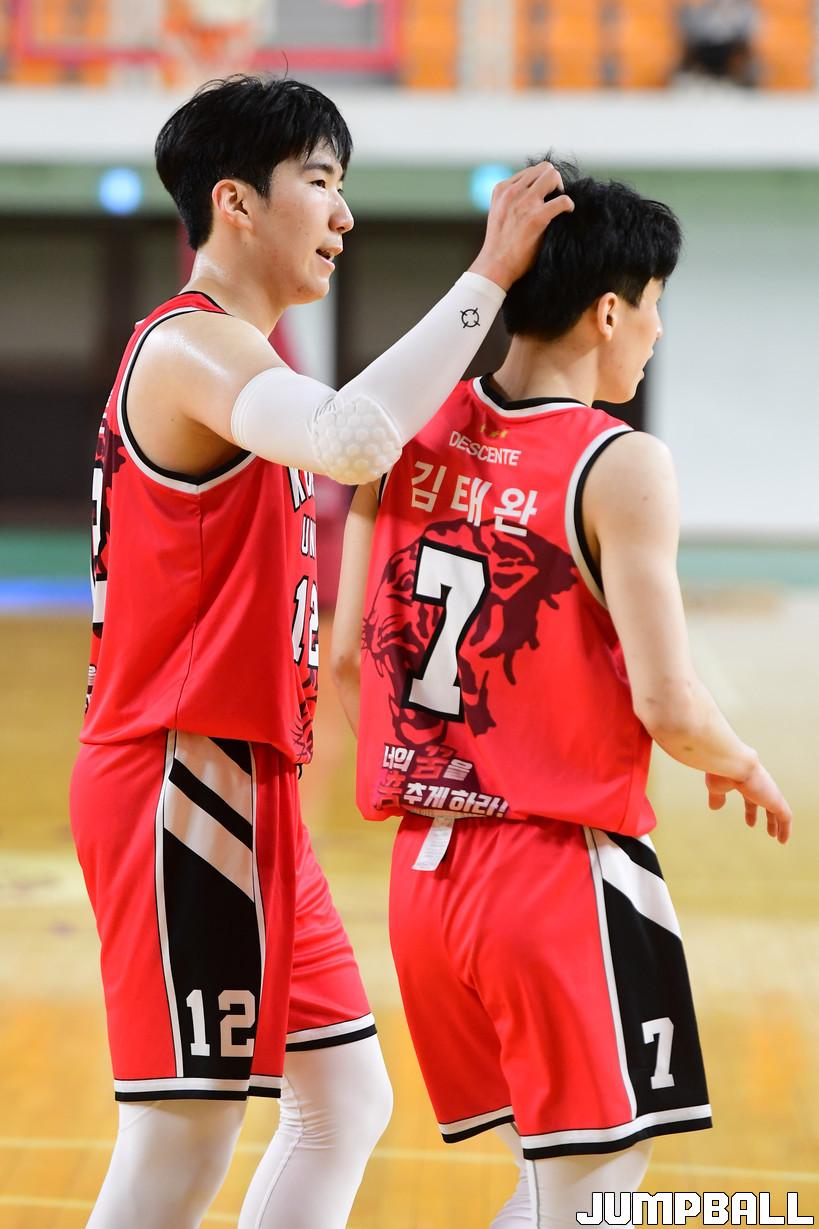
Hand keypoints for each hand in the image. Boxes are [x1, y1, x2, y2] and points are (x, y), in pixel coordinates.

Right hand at [470, 161, 573, 290]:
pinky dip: (568, 205)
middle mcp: (512, 192)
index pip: (530, 171)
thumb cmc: (499, 244)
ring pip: (553, 176)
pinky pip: (562, 200)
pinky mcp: (536, 217)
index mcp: (502, 189)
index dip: (540, 182)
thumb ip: (510, 200)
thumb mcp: (498, 213)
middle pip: (544, 168)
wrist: (495, 265)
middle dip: (553, 181)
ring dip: (560, 189)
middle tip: (554, 197)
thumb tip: (533, 194)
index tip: (543, 196)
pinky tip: (567, 213)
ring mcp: (524, 203)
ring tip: (559, 205)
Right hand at [705, 762, 791, 843]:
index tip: (750, 822)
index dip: (751, 810)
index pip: (751, 797)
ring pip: (778, 810)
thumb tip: (714, 807)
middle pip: (767, 804)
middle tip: (769, 831)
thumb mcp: (716, 787)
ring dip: (778, 825)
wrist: (734, 763)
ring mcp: (769, 792)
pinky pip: (785, 817)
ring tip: (777, 837)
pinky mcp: (776, 800)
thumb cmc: (722, 771)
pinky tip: (782, 840)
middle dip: (769, 818)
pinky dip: (785, 829)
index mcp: (746, 780)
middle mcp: (760, 785)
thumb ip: (717, 797)